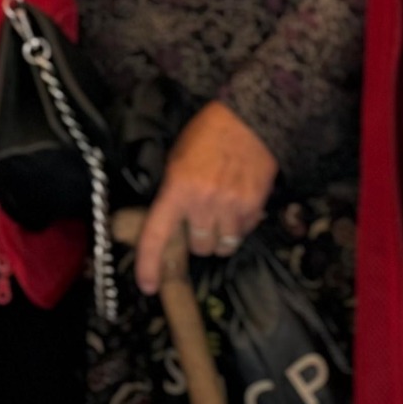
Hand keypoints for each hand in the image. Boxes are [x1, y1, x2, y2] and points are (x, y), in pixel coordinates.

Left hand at [135, 101, 277, 293]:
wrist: (248, 118)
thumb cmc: (208, 134)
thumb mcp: (176, 158)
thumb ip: (172, 192)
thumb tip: (170, 221)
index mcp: (177, 189)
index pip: (156, 235)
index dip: (149, 265)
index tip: (148, 285)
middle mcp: (203, 203)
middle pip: (198, 247)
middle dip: (199, 237)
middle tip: (202, 218)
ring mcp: (231, 206)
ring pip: (223, 246)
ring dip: (221, 235)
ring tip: (223, 214)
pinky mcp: (254, 206)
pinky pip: (244, 233)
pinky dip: (241, 226)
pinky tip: (239, 204)